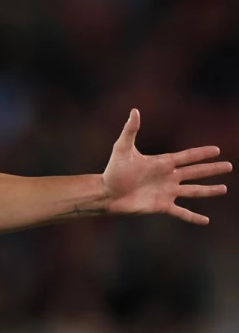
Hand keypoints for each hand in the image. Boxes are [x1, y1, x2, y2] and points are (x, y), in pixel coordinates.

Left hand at [104, 109, 230, 223]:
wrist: (106, 194)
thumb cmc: (113, 171)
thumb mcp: (122, 149)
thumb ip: (130, 131)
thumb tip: (134, 111)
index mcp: (162, 163)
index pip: (187, 157)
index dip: (202, 153)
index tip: (217, 150)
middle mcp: (168, 177)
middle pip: (195, 172)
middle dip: (212, 169)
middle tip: (229, 166)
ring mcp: (166, 192)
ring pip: (193, 191)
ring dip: (208, 191)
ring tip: (224, 189)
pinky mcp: (161, 206)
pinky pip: (181, 213)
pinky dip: (193, 217)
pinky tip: (205, 221)